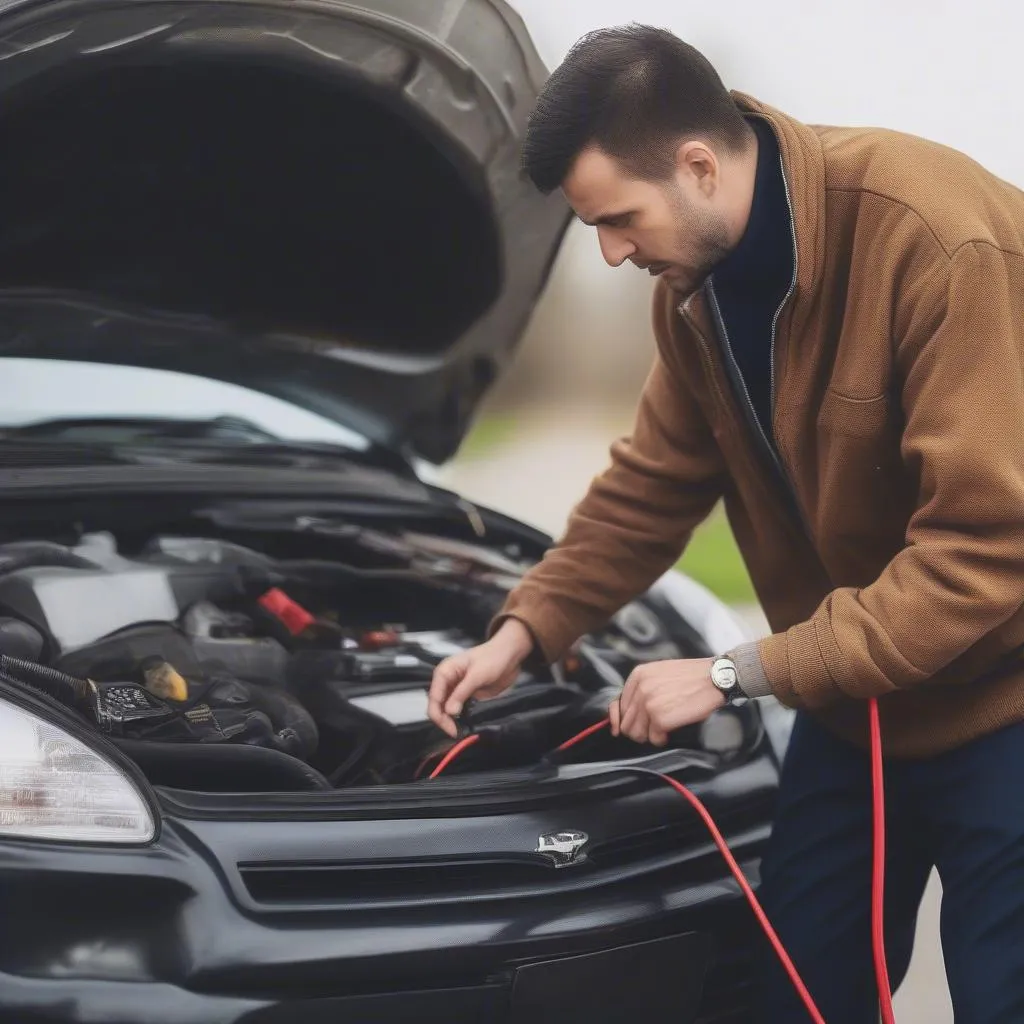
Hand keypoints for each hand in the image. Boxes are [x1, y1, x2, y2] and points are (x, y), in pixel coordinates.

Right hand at [427, 620, 534, 737]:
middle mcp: (448, 681)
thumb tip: (450, 711)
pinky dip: (460, 718)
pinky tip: (465, 724)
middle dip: (444, 720)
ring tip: (460, 730)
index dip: (439, 715)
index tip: (450, 727)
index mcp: (445, 672)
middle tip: (455, 732)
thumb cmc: (493, 657)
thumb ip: (462, 693)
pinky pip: (458, 709)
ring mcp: (457, 689)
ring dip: (451, 721)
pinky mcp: (467, 695)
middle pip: (438, 706)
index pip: (434, 697)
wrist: (510, 655)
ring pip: (446, 709)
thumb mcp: (477, 675)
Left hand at [610, 657, 723, 746]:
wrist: (714, 678)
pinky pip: (653, 739)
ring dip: (649, 736)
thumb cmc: (692, 677)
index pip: (618, 704)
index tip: (626, 727)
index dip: (622, 719)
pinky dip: (662, 739)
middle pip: (626, 723)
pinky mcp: (660, 718)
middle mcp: (640, 688)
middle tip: (652, 729)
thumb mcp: (660, 672)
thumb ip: (642, 688)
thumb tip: (624, 711)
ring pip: (636, 733)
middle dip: (638, 730)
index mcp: (639, 675)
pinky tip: (670, 731)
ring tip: (661, 729)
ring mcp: (649, 704)